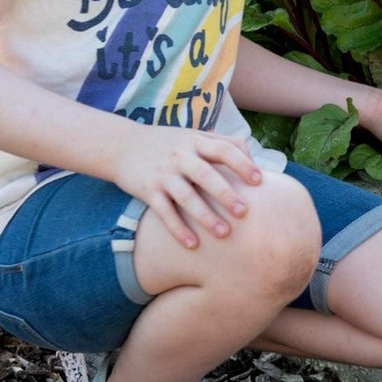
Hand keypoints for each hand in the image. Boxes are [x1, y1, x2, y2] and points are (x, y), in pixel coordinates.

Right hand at [111, 128, 267, 250]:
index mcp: (196, 142)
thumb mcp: (194, 136)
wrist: (122, 145)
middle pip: (205, 174)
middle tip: (244, 212)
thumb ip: (224, 142)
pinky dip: (177, 228)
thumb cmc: (168, 143)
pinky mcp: (147, 190)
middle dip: (225, 193)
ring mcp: (163, 174)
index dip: (242, 164)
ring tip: (224, 233)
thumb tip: (255, 160)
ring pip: (186, 196)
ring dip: (205, 215)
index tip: (259, 181)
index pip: (223, 149)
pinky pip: (164, 211)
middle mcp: (180, 156)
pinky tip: (192, 245)